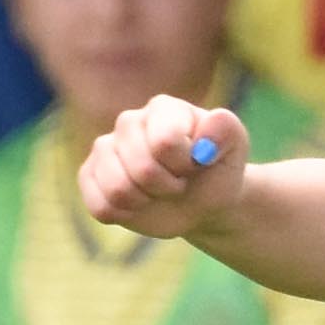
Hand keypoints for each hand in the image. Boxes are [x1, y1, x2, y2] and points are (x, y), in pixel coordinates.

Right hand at [76, 95, 249, 242]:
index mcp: (163, 109)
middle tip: (180, 184)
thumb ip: (226, 130)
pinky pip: (99, 205)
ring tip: (159, 193)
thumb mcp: (234, 148)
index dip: (184, 165)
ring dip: (145, 201)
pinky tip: (139, 203)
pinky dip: (124, 214)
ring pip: (117, 188)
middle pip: (141, 168)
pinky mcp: (90, 176)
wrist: (201, 201)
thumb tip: (211, 123)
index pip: (165, 142)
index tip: (195, 166)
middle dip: (168, 187)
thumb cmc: (216, 171)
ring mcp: (105, 148)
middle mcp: (128, 122)